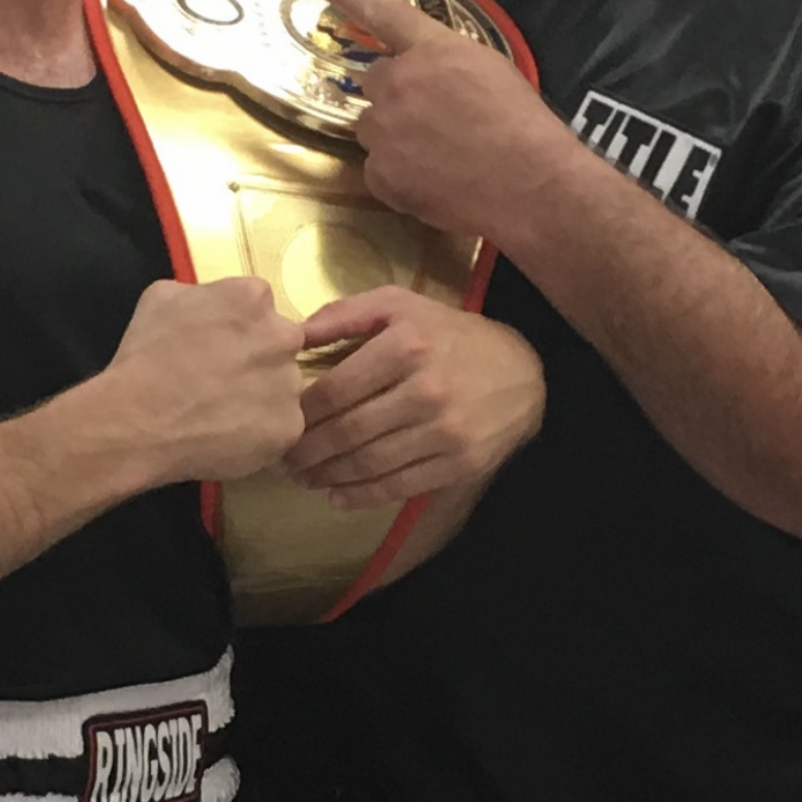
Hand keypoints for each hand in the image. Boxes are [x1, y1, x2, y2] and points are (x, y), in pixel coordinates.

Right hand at [109, 277, 305, 482]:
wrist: (139, 420)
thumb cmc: (145, 357)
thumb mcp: (161, 298)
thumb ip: (199, 294)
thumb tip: (208, 305)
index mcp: (254, 297)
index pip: (258, 307)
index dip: (236, 328)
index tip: (216, 345)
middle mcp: (283, 336)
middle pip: (279, 345)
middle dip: (256, 360)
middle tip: (220, 381)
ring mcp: (290, 384)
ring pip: (282, 389)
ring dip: (260, 398)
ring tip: (219, 415)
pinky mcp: (288, 427)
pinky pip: (279, 429)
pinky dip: (258, 435)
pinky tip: (226, 438)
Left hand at [282, 287, 543, 508]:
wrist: (521, 371)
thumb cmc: (449, 335)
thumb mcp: (401, 306)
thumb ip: (345, 314)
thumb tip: (292, 335)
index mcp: (406, 345)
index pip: (335, 390)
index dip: (300, 413)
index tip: (279, 423)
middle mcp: (426, 390)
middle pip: (347, 431)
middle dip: (306, 451)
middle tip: (281, 460)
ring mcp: (445, 431)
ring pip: (370, 463)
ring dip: (327, 476)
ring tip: (303, 478)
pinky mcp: (460, 463)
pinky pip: (400, 486)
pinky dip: (363, 496)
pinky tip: (337, 496)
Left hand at [303, 0, 584, 250]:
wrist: (532, 185)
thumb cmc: (524, 126)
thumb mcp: (491, 71)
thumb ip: (448, 63)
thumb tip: (431, 75)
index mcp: (432, 49)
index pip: (380, 10)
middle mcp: (398, 82)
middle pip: (375, 83)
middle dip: (396, 98)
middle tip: (434, 122)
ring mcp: (384, 130)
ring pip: (373, 128)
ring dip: (395, 137)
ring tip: (439, 156)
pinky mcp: (380, 174)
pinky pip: (377, 170)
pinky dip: (399, 177)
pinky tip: (433, 182)